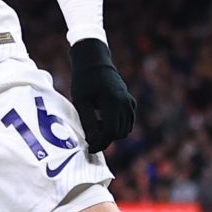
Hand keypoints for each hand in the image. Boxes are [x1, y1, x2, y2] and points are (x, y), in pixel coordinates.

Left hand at [68, 38, 136, 155]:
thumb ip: (88, 121)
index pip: (110, 132)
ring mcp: (130, 103)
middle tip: (88, 133)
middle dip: (104, 139)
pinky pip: (127, 123)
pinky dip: (117, 127)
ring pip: (124, 131)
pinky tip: (103, 119)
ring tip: (95, 123)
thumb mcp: (81, 101)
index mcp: (113, 102)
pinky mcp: (131, 103)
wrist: (95, 63)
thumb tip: (92, 141)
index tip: (89, 148)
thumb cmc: (84, 81)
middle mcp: (125, 103)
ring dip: (111, 134)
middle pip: (118, 133)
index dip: (100, 143)